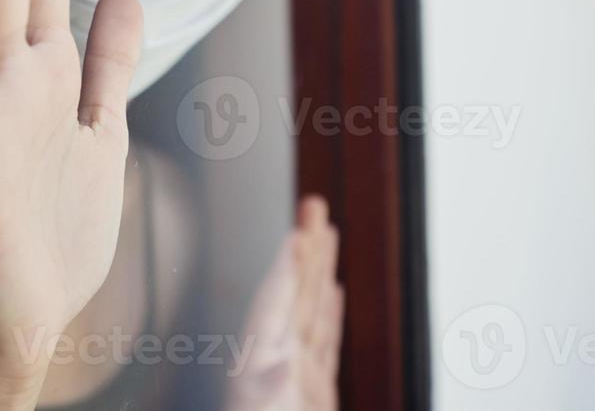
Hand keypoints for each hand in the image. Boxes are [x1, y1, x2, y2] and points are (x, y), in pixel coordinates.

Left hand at [225, 196, 343, 410]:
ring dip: (319, 271)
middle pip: (295, 292)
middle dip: (306, 249)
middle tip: (315, 203)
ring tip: (328, 234)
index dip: (288, 264)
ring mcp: (297, 376)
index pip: (277, 300)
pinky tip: (333, 291)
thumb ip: (272, 392)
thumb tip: (282, 367)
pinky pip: (324, 343)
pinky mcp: (315, 394)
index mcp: (261, 363)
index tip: (299, 227)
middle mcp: (278, 361)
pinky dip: (329, 312)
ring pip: (311, 312)